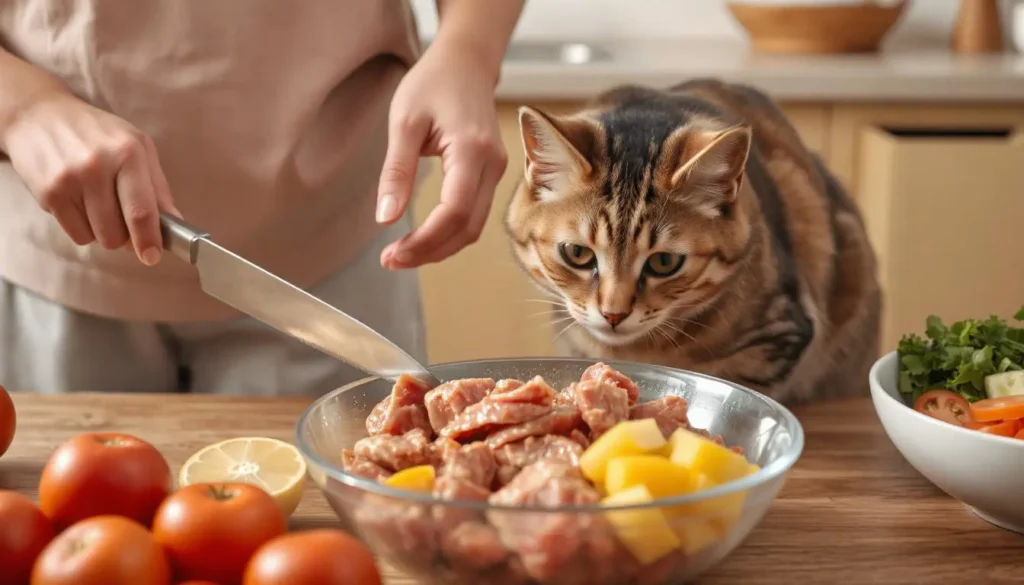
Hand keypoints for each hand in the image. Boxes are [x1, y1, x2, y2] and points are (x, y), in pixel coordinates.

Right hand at [1, 91, 178, 265]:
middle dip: (125, 236)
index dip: (149, 240)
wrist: (40, 115)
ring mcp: (69, 181)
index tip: (152, 256)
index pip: (141, 210)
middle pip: (118, 233)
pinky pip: (76, 234)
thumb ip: (158, 187)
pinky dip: (83, 227)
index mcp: (128, 153)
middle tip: (122, 218)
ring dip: (103, 231)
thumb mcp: (138, 147)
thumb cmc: (97, 133)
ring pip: (97, 237)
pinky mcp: (48, 193)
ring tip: (98, 204)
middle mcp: (97, 167)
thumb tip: (176, 224)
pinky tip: (80, 201)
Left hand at [376, 38, 507, 269]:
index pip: (454, 212)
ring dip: (440, 247)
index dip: (425, 241)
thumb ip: (395, 172)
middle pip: (467, 228)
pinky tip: (424, 237)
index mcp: (472, 150)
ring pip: (473, 227)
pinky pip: (474, 214)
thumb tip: (385, 219)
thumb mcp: (404, 122)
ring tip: (403, 253)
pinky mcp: (491, 174)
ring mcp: (497, 171)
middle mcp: (492, 165)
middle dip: (430, 252)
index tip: (393, 255)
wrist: (466, 62)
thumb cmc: (434, 83)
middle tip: (392, 261)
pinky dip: (449, 233)